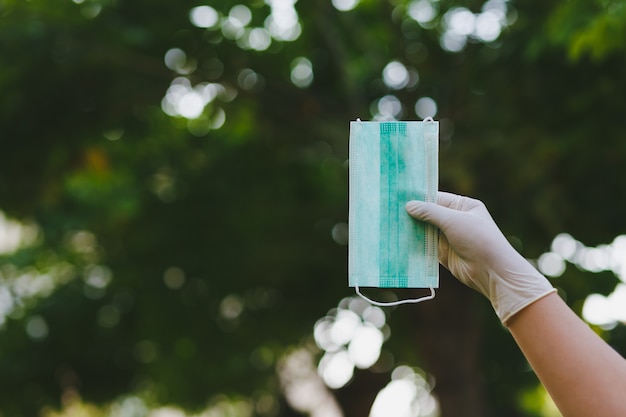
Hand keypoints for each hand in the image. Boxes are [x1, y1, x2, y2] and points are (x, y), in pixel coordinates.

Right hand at [405, 192, 554, 323]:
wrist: (492, 271)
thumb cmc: (478, 239)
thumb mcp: (453, 220)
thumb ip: (430, 212)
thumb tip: (408, 205)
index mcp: (463, 206)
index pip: (436, 198)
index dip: (418, 197)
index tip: (398, 196)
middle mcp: (455, 220)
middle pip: (428, 214)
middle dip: (412, 214)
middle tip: (389, 210)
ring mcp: (449, 237)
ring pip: (425, 231)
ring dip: (411, 230)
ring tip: (390, 225)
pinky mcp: (443, 254)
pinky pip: (425, 246)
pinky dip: (414, 244)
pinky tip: (399, 241)